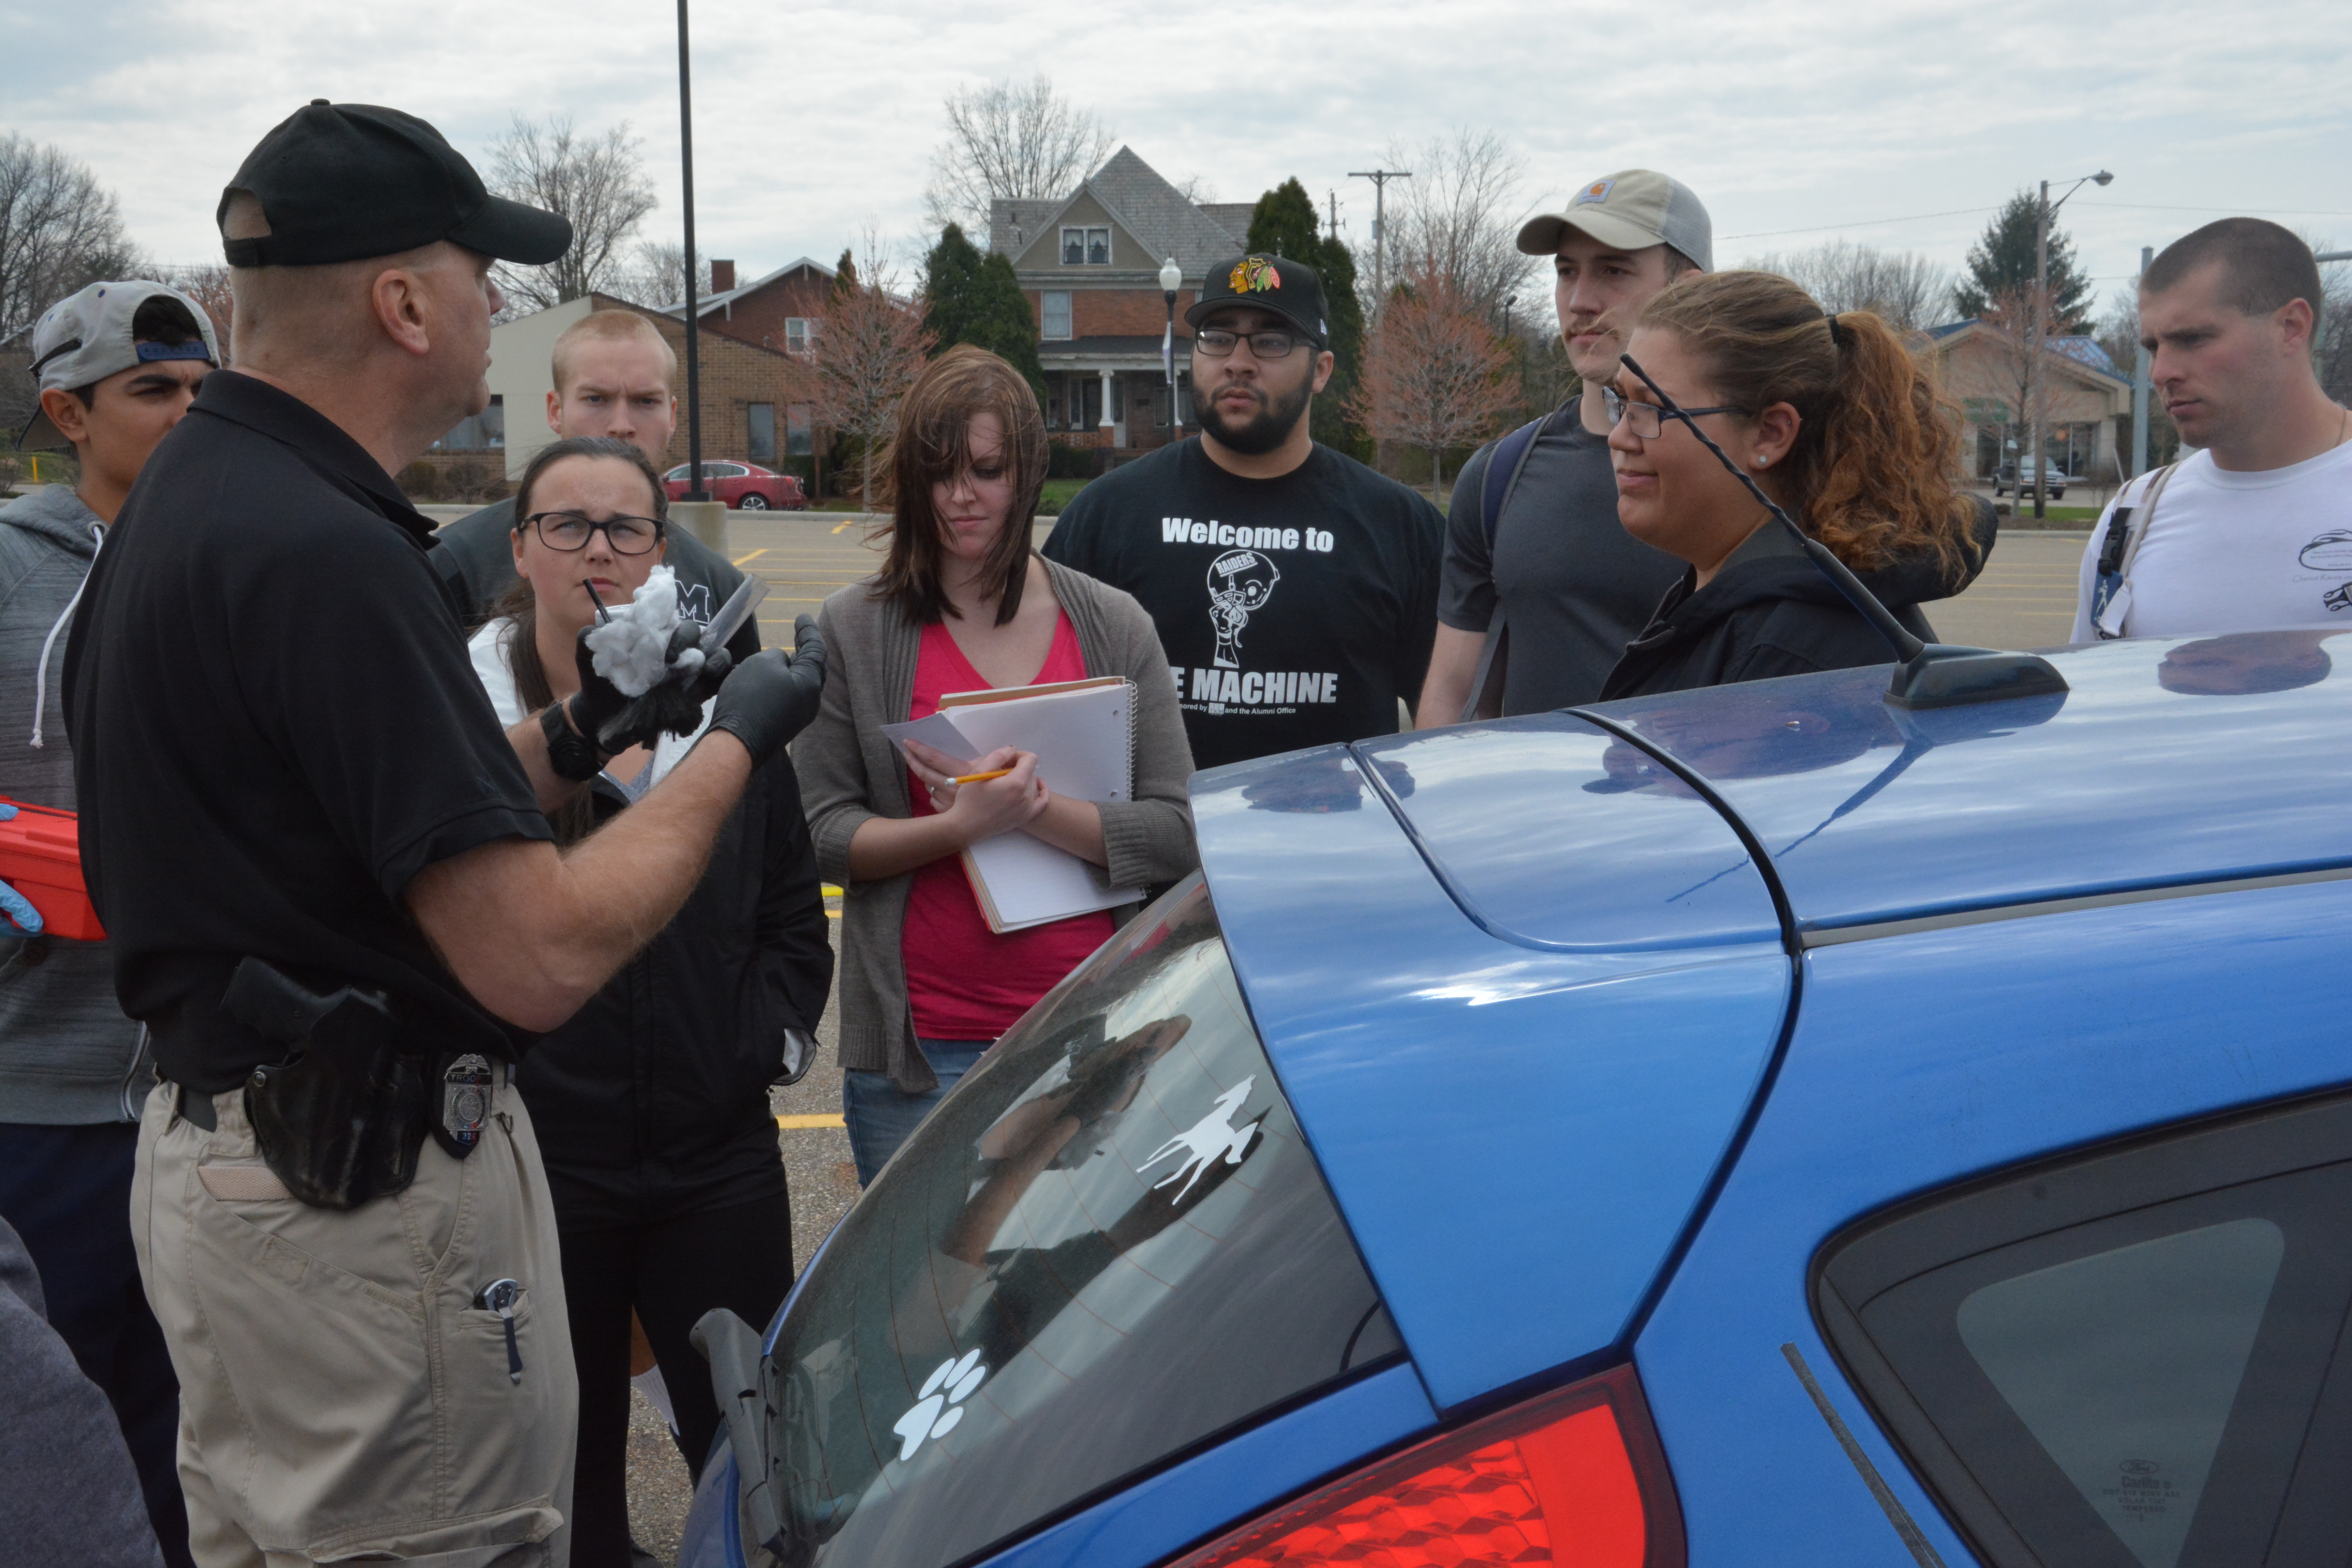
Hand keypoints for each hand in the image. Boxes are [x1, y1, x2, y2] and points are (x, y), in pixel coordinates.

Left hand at [575, 620, 737, 754]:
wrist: (602, 720)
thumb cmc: (599, 685)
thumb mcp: (588, 659)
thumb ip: (589, 639)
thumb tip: (597, 628)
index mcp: (652, 638)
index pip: (674, 621)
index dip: (675, 629)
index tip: (665, 649)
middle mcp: (673, 652)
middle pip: (696, 635)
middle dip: (690, 642)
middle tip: (671, 662)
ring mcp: (687, 673)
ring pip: (714, 655)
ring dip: (715, 659)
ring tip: (705, 670)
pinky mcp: (695, 694)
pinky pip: (717, 681)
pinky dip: (721, 676)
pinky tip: (711, 682)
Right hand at [703, 614, 827, 767]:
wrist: (735, 743)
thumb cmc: (750, 697)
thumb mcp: (763, 662)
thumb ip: (777, 657)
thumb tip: (782, 664)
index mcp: (810, 683)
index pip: (816, 649)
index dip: (809, 631)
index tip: (802, 617)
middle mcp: (810, 701)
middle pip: (812, 669)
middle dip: (805, 650)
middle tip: (800, 633)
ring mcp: (796, 716)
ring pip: (798, 684)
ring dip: (791, 667)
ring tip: (786, 653)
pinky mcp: (781, 725)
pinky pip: (785, 697)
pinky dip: (779, 682)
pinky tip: (768, 676)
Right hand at [920, 746, 1048, 846]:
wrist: (966, 826)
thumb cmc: (969, 799)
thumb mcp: (979, 772)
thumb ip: (998, 756)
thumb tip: (1012, 750)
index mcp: (1016, 783)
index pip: (1030, 759)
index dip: (1018, 755)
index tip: (1005, 760)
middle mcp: (1026, 796)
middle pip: (1030, 771)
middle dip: (1018, 767)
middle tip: (1000, 772)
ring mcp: (1028, 808)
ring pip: (1033, 783)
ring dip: (1023, 778)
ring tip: (1006, 782)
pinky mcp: (1025, 817)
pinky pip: (1042, 801)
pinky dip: (1041, 791)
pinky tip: (1036, 785)